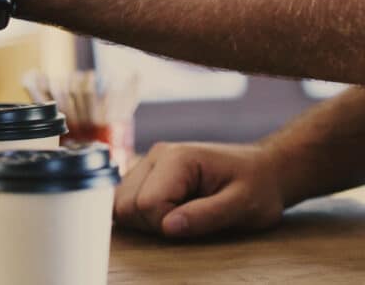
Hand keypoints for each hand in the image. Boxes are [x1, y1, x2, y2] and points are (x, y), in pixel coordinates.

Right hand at [113, 142, 285, 237]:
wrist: (264, 168)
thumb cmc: (258, 186)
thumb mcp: (242, 205)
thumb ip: (206, 216)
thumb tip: (168, 227)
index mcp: (177, 158)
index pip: (146, 203)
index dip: (167, 224)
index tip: (196, 223)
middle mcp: (155, 156)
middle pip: (125, 203)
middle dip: (153, 222)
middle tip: (188, 221)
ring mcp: (149, 163)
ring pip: (120, 202)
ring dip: (146, 219)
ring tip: (181, 214)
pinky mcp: (147, 173)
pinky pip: (127, 199)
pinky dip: (144, 214)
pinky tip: (172, 210)